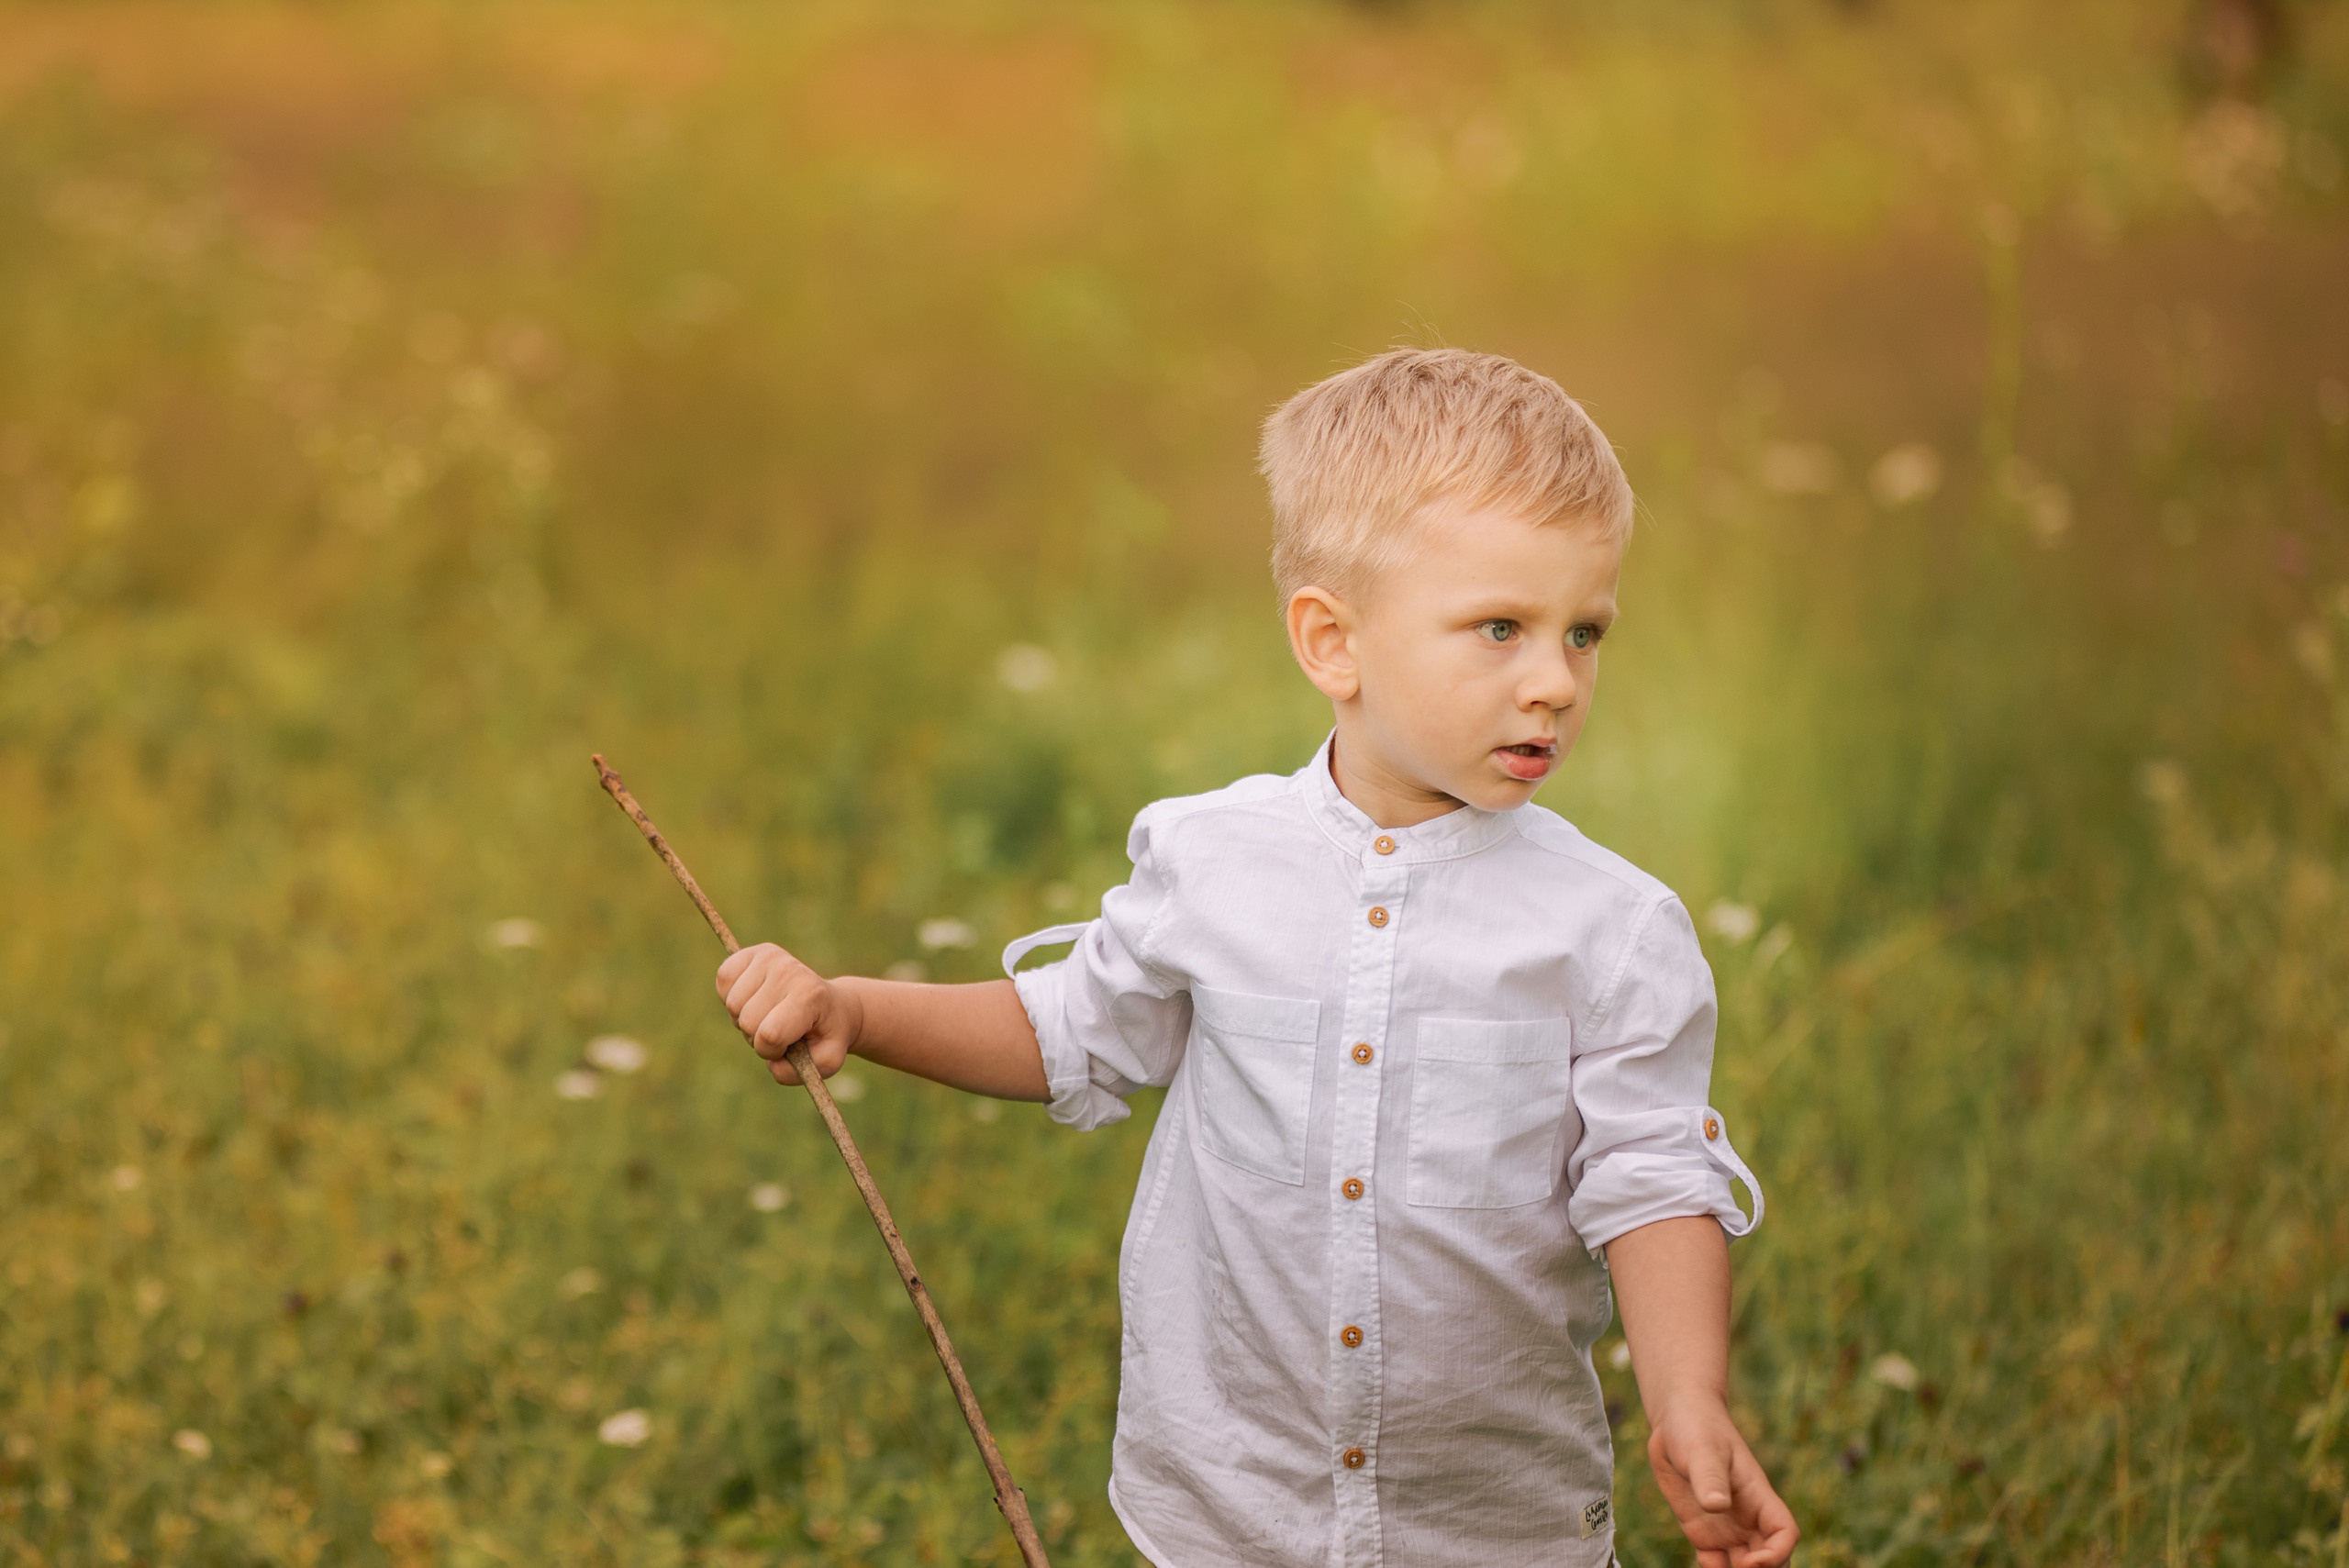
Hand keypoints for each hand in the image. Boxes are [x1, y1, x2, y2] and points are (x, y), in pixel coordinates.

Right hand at [714, 943, 864, 1085]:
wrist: (832, 1005)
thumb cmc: (826, 1034)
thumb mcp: (826, 1061)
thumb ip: (798, 1073)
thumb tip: (772, 1065)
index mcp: (810, 996)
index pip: (770, 1033)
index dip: (771, 1051)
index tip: (787, 1047)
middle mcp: (790, 971)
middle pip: (747, 1021)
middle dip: (757, 1037)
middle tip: (779, 1030)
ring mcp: (770, 957)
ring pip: (732, 1005)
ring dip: (744, 1018)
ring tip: (768, 1014)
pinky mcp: (753, 952)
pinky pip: (722, 978)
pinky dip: (730, 995)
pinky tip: (753, 997)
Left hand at [1645, 1401, 1799, 1567]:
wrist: (1676, 1421)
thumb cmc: (1696, 1427)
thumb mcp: (1703, 1448)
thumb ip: (1711, 1476)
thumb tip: (1717, 1505)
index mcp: (1758, 1497)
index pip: (1785, 1533)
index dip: (1777, 1554)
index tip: (1750, 1561)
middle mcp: (1748, 1518)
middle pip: (1773, 1558)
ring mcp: (1726, 1527)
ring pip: (1745, 1566)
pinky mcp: (1703, 1532)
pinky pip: (1716, 1564)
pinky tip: (1705, 1567)